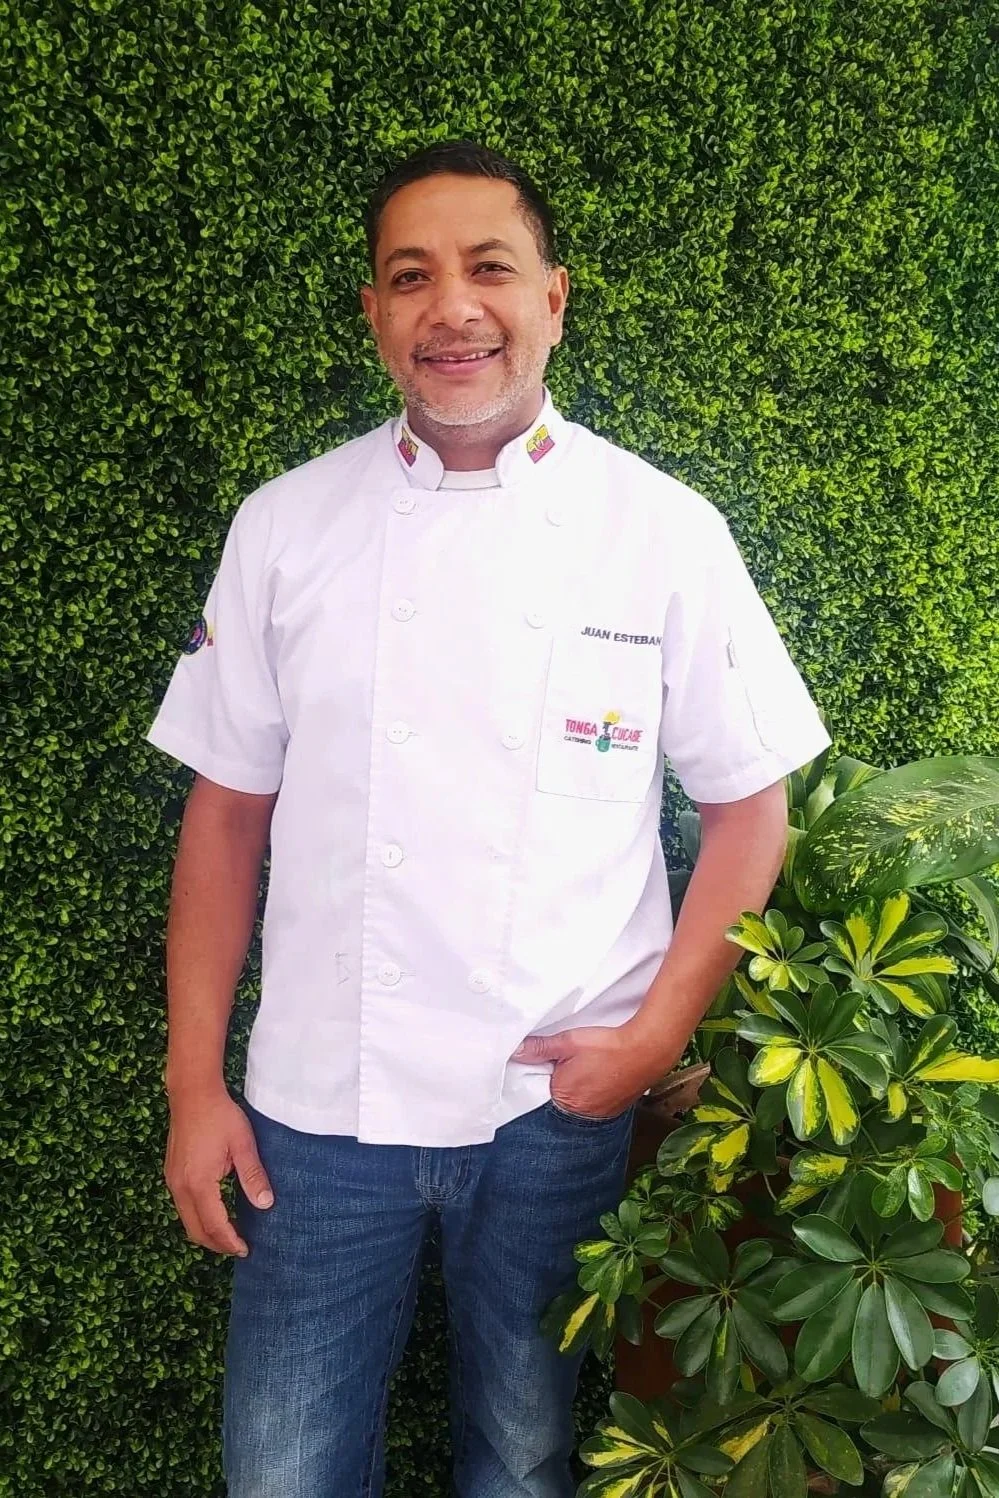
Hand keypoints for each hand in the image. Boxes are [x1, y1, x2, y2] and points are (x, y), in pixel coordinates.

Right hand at [164, 1087, 272, 1256]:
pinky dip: (198, 1217)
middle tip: (238, 1247)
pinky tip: (215, 1212)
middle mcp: (180, 1187)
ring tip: (230, 1234)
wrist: (192, 1093)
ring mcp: (172, 1181)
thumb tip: (266, 1204)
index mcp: (198, 1183)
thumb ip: (253, 1176)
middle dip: (216, 1244)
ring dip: (206, 1232)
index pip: (214, 1225)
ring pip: (186, 1220)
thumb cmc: (220, 1116)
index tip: (245, 1249)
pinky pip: (182, 1206)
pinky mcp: (171, 1173)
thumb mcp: (243, 1144)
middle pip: (195, 1230)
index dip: (229, 1241)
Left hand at [510, 1023, 677, 1119]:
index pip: (538, 1094)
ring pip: (578, 1102)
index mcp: (563, 1099)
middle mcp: (580, 1114)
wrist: (647, 1050)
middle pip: (558, 1100)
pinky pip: (595, 1104)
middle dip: (557, 1084)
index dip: (539, 1078)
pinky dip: (593, 1092)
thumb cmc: (607, 1047)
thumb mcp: (567, 1042)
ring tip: (583, 1069)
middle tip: (564, 1064)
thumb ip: (539, 1048)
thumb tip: (516, 1051)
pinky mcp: (615, 1109)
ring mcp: (600, 1114)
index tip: (541, 1065)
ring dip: (576, 1088)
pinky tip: (597, 1075)